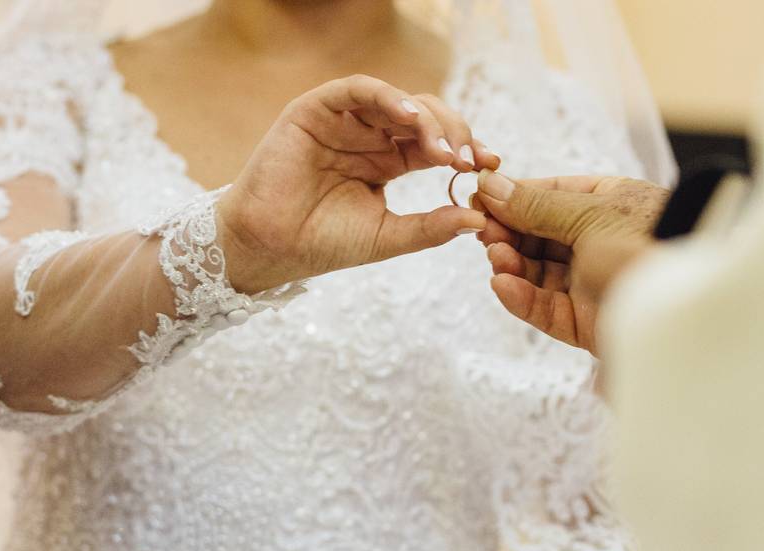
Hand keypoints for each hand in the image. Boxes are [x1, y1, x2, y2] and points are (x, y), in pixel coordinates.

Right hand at [216, 74, 499, 293]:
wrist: (271, 248)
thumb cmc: (324, 243)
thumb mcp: (389, 236)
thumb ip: (432, 226)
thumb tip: (479, 219)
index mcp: (388, 161)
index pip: (436, 143)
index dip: (466, 148)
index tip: (492, 164)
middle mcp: (370, 136)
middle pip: (424, 117)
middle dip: (453, 133)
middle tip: (469, 159)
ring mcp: (344, 121)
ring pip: (397, 101)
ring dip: (427, 118)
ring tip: (443, 148)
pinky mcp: (316, 110)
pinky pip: (357, 90)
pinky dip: (387, 96)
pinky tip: (409, 117)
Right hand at [473, 172, 668, 354]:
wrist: (693, 305)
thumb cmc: (651, 243)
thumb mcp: (590, 214)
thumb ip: (536, 205)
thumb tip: (491, 186)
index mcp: (608, 204)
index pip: (548, 196)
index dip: (512, 199)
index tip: (477, 200)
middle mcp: (597, 241)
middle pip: (537, 236)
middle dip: (508, 234)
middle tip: (483, 233)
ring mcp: (590, 282)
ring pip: (536, 273)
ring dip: (512, 264)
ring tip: (497, 258)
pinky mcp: (585, 321)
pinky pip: (544, 307)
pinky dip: (521, 297)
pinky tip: (503, 285)